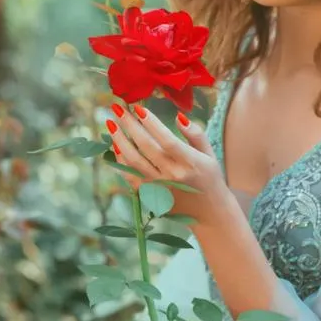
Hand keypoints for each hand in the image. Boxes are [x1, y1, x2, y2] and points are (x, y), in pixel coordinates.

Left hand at [106, 103, 222, 218]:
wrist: (209, 212)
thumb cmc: (210, 178)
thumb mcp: (209, 154)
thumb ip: (196, 134)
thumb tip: (178, 117)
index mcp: (191, 163)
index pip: (167, 140)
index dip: (151, 124)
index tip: (138, 108)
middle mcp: (173, 175)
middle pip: (146, 147)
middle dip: (130, 125)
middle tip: (118, 108)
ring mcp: (159, 187)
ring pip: (133, 161)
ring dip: (119, 141)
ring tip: (111, 123)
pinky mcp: (149, 195)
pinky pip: (129, 176)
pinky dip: (120, 160)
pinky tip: (115, 145)